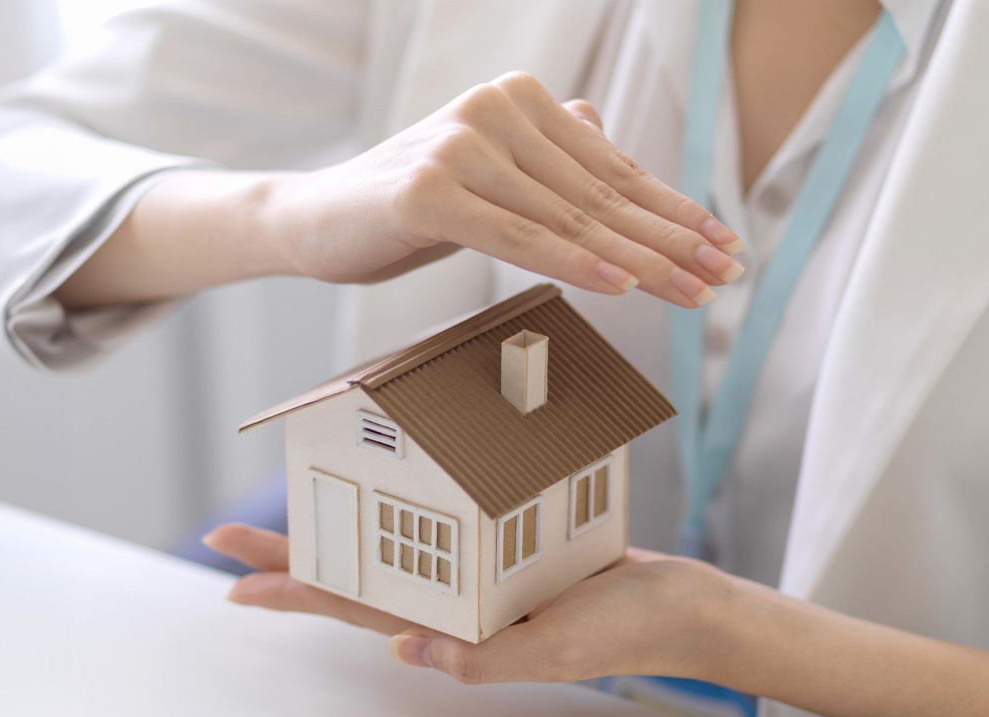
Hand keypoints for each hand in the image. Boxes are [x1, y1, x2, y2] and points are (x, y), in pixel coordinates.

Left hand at [204, 523, 739, 684]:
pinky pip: (446, 521)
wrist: (679, 607)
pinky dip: (413, 501)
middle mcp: (455, 598)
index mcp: (456, 627)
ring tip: (300, 502)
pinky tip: (396, 486)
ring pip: (395, 540)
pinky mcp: (507, 542)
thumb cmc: (627, 631)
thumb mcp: (558, 650)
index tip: (235, 576)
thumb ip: (486, 659)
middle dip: (295, 553)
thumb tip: (402, 649)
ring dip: (344, 523)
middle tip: (233, 534)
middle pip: (356, 570)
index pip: (355, 606)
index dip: (295, 590)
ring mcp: (478, 570)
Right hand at [269, 71, 743, 305]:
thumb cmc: (413, 204)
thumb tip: (599, 130)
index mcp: (520, 101)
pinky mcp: (430, 191)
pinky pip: (517, 236)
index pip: (611, 169)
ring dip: (638, 259)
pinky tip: (621, 284)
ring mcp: (461, 146)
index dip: (672, 211)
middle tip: (722, 275)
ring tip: (690, 291)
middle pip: (600, 194)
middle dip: (671, 241)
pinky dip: (572, 262)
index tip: (720, 245)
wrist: (318, 219)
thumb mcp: (490, 173)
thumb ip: (546, 153)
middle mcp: (496, 110)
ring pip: (568, 218)